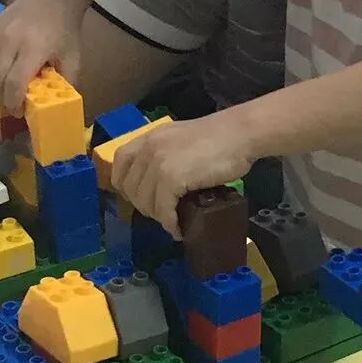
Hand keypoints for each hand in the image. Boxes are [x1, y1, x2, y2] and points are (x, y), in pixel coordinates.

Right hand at [0, 0, 85, 114]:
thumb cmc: (63, 29)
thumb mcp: (73, 56)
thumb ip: (66, 82)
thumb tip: (59, 107)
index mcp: (33, 48)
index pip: (15, 83)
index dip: (14, 103)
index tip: (19, 113)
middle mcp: (9, 41)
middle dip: (0, 101)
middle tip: (11, 109)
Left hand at [111, 113, 255, 237]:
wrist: (241, 133)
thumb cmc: (220, 137)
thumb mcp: (181, 139)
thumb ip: (165, 154)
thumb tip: (159, 184)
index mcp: (149, 137)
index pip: (120, 163)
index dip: (126, 185)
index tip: (141, 197)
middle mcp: (149, 148)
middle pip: (130, 187)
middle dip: (145, 205)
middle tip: (164, 213)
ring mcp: (159, 162)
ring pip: (144, 202)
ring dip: (158, 217)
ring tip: (173, 221)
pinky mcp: (172, 177)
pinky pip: (163, 209)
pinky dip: (170, 223)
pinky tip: (178, 229)